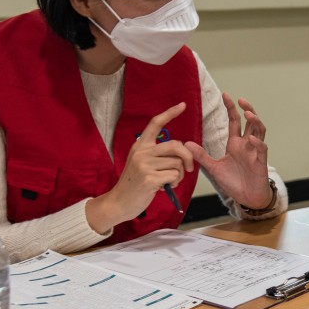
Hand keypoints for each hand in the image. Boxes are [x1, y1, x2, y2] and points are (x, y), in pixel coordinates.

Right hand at [86, 102, 192, 230]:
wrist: (119, 202)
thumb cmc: (135, 183)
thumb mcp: (141, 163)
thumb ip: (157, 154)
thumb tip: (182, 151)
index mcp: (140, 145)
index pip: (156, 123)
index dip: (170, 113)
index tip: (182, 105)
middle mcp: (142, 152)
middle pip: (176, 145)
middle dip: (187, 157)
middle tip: (189, 168)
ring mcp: (145, 165)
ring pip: (178, 163)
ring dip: (180, 174)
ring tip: (170, 181)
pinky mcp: (149, 179)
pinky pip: (175, 176)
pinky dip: (175, 183)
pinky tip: (165, 187)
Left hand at [185, 92, 272, 208]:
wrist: (247, 198)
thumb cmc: (233, 182)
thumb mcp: (214, 168)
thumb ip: (201, 155)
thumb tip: (186, 143)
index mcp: (235, 144)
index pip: (234, 121)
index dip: (231, 108)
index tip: (226, 94)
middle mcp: (246, 145)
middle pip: (250, 122)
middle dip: (247, 109)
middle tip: (241, 100)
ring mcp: (255, 152)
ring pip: (259, 131)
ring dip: (255, 121)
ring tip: (248, 114)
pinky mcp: (261, 162)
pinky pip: (262, 149)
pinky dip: (257, 143)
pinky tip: (251, 138)